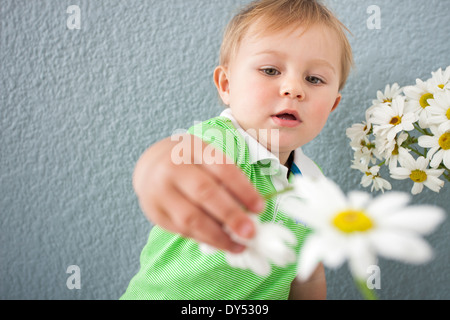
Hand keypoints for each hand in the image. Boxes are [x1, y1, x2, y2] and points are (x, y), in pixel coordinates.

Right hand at [132, 134, 264, 252]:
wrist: (151, 165)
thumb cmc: (190, 162)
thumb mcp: (207, 157)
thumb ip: (227, 179)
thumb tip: (251, 212)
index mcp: (193, 148)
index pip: (222, 168)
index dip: (243, 189)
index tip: (260, 208)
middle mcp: (173, 167)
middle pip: (205, 193)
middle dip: (231, 215)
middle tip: (251, 232)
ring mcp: (160, 191)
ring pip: (192, 217)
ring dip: (219, 235)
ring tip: (239, 245)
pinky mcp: (155, 213)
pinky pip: (183, 230)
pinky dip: (205, 239)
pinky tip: (221, 243)